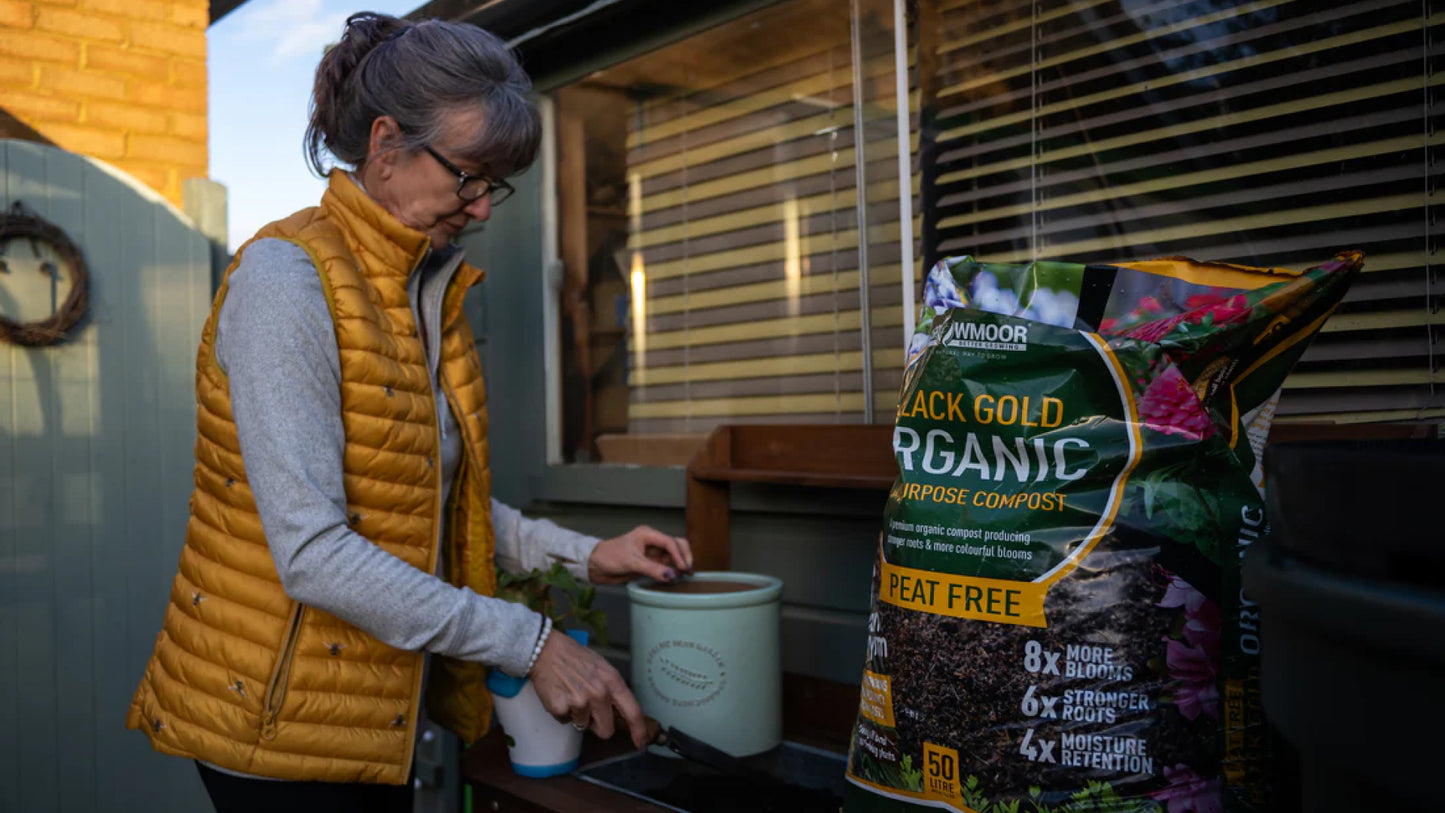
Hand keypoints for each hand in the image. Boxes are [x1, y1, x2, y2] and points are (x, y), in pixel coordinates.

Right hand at [528, 629, 647, 748]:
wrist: (545, 650)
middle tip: (588, 710)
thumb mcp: (602, 668)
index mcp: (612, 682)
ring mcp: (579, 702)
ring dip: (577, 715)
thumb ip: (612, 689)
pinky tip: (559, 694)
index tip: (641, 743)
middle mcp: (599, 693)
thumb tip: (618, 712)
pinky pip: (564, 721)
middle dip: (598, 726)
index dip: (639, 731)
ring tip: (570, 694)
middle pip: (606, 730)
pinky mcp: (560, 708)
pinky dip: (561, 712)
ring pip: (583, 726)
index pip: (632, 712)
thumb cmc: (574, 657)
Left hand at [587, 525, 693, 584]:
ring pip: (672, 556)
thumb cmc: (609, 556)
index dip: (678, 555)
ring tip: (683, 576)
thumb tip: (671, 575)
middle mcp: (652, 542)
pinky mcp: (649, 564)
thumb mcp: (632, 562)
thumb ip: (652, 569)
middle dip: (684, 557)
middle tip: (688, 571)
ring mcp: (651, 553)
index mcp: (647, 534)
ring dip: (679, 564)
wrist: (595, 566)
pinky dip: (671, 571)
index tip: (683, 568)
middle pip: (676, 545)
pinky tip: (674, 578)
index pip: (669, 542)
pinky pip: (665, 566)